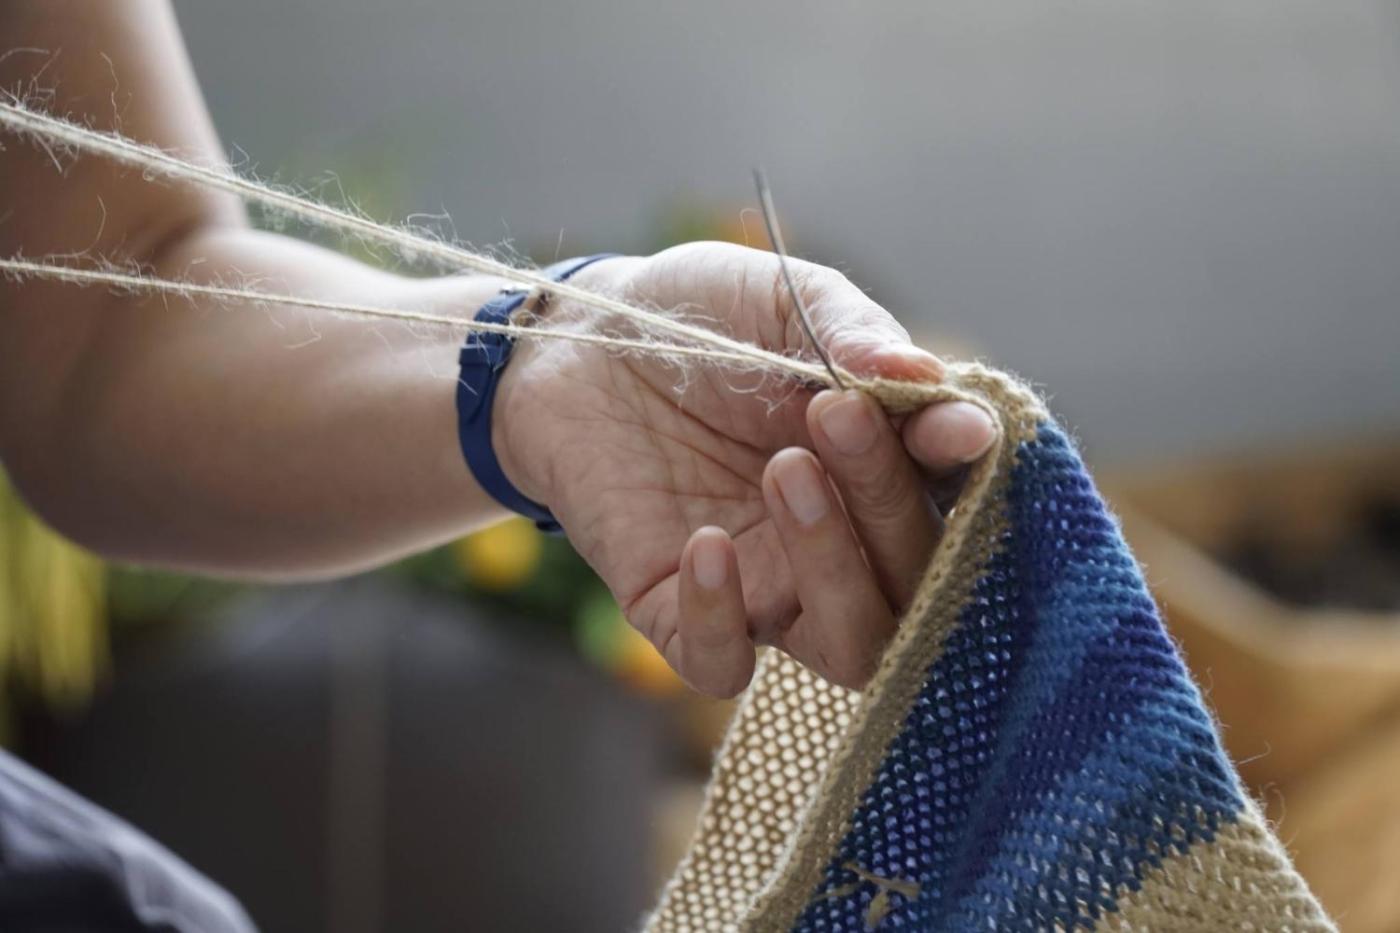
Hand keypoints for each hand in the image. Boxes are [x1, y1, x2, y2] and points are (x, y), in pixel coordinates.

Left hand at [494, 242, 997, 695]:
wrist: (582, 337)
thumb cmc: (701, 318)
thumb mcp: (784, 302)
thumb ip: (856, 335)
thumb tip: (931, 380)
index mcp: (882, 469)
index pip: (955, 501)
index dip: (962, 475)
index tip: (950, 427)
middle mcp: (840, 541)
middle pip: (915, 584)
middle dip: (889, 504)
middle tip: (836, 414)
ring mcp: (766, 584)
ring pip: (850, 646)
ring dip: (834, 569)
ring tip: (786, 469)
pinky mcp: (678, 608)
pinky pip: (721, 664)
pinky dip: (721, 616)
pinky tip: (705, 541)